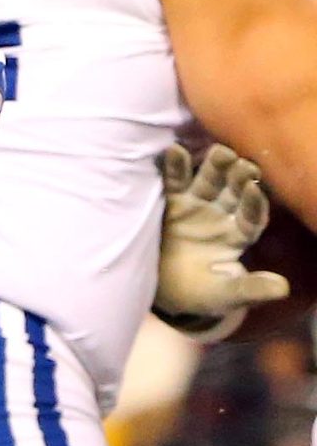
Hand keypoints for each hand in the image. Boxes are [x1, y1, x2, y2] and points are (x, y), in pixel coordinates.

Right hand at [154, 144, 286, 338]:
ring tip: (220, 152)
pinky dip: (174, 166)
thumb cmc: (200, 293)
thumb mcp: (226, 296)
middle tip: (244, 164)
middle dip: (239, 177)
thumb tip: (283, 288)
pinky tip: (174, 150)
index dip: (253, 204)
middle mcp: (221, 215)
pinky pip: (174, 181)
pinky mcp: (171, 202)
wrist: (162, 291)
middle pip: (233, 192)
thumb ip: (251, 289)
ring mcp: (196, 206)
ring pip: (208, 180)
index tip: (254, 190)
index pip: (251, 216)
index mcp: (238, 236)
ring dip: (214, 165)